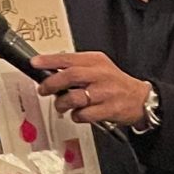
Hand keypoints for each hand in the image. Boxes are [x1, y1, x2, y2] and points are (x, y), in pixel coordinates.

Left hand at [33, 49, 152, 127]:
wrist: (139, 98)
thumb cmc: (114, 83)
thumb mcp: (98, 66)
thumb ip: (77, 67)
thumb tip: (49, 71)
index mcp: (95, 61)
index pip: (68, 58)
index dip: (49, 60)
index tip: (35, 63)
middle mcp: (100, 74)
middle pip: (70, 76)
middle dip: (51, 83)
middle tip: (43, 89)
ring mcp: (105, 92)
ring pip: (74, 97)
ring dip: (62, 103)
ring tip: (61, 105)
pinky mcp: (108, 109)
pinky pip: (84, 114)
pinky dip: (76, 116)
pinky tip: (78, 114)